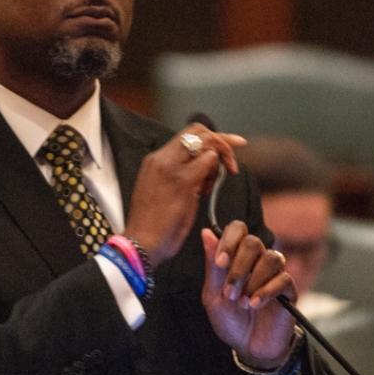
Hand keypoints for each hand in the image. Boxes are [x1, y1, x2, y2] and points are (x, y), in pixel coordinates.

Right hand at [123, 126, 244, 265]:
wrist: (141, 242)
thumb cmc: (153, 224)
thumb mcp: (161, 190)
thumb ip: (178, 173)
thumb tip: (203, 165)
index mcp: (155, 160)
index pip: (187, 135)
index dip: (213, 137)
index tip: (231, 145)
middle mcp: (161, 157)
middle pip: (199, 131)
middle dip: (223, 142)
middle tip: (232, 163)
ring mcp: (171, 167)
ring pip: (206, 144)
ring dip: (218, 162)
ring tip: (209, 187)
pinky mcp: (182, 180)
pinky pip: (208, 162)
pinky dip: (214, 174)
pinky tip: (205, 192)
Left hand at [201, 221, 297, 368]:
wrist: (249, 348)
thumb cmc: (230, 320)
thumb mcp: (213, 295)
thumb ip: (212, 265)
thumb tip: (206, 232)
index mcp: (237, 257)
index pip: (238, 229)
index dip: (229, 240)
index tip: (220, 263)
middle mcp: (257, 260)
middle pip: (253, 242)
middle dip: (238, 267)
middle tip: (229, 292)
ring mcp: (275, 274)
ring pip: (270, 258)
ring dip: (252, 281)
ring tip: (242, 303)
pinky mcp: (289, 290)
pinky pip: (283, 279)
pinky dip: (266, 292)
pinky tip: (254, 305)